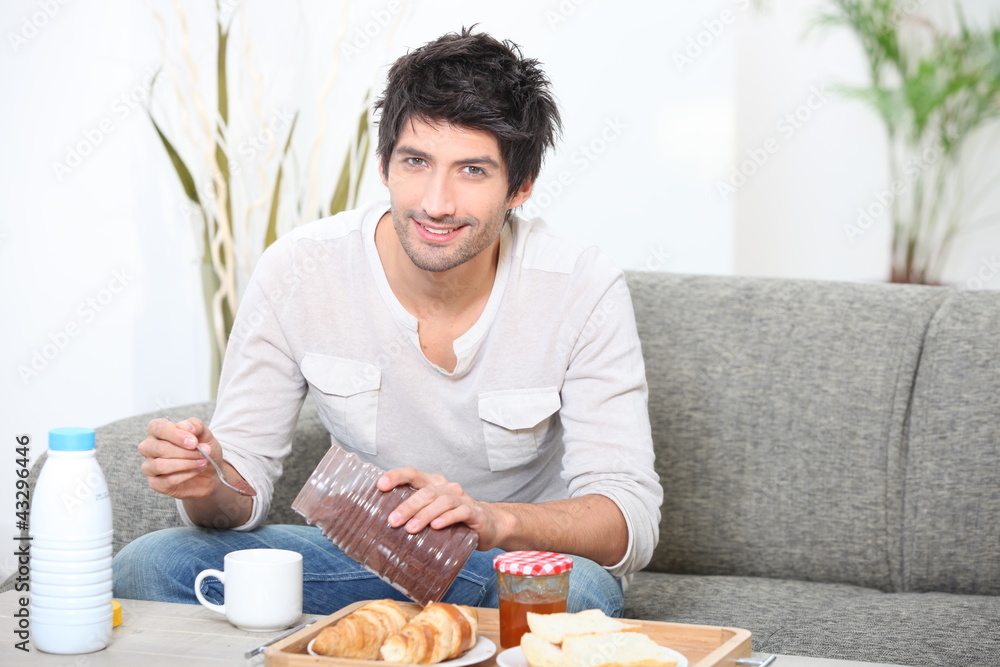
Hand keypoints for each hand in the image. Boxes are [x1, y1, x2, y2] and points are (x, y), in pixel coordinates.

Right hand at [139, 417, 220, 499]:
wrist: (211, 471)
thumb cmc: (202, 449)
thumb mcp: (205, 434)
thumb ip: (195, 425)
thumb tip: (183, 426)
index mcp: (158, 431)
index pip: (157, 427)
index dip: (176, 434)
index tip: (194, 442)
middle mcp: (149, 447)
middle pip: (159, 448)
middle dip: (185, 452)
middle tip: (203, 452)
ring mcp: (150, 466)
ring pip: (160, 465)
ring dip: (186, 464)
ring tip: (202, 461)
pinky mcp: (155, 483)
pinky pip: (167, 480)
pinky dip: (186, 475)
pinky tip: (197, 470)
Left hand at [377, 468, 510, 551]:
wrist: (490, 524)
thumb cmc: (455, 520)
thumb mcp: (432, 514)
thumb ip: (414, 515)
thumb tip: (379, 528)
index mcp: (434, 484)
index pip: (413, 474)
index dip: (396, 476)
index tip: (380, 485)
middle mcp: (447, 487)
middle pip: (425, 492)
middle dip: (407, 506)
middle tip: (392, 521)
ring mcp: (462, 498)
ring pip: (441, 501)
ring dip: (424, 515)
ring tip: (411, 529)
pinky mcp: (474, 512)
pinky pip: (460, 512)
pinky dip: (447, 518)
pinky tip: (436, 527)